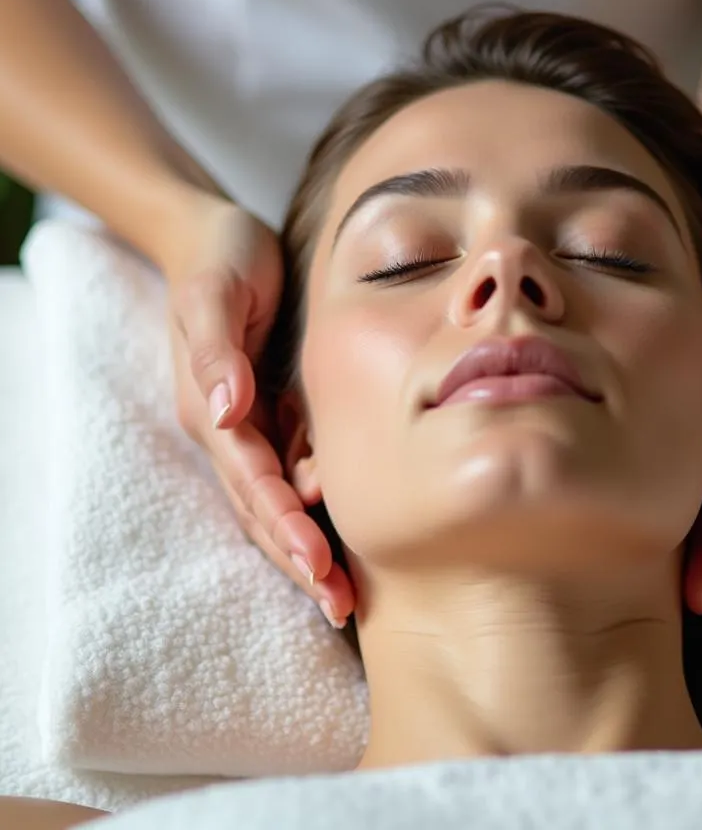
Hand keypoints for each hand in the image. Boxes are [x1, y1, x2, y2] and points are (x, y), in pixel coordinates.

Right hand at [163, 194, 353, 628]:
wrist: (217, 237)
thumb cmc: (220, 260)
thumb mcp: (215, 292)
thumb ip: (216, 348)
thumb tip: (224, 407)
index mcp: (213, 408)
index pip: (252, 482)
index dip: (283, 526)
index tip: (318, 567)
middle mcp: (231, 426)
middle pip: (263, 508)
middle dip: (297, 559)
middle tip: (338, 606)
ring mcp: (251, 423)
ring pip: (278, 499)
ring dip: (306, 545)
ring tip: (343, 591)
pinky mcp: (272, 410)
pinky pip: (293, 468)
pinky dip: (314, 504)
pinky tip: (347, 532)